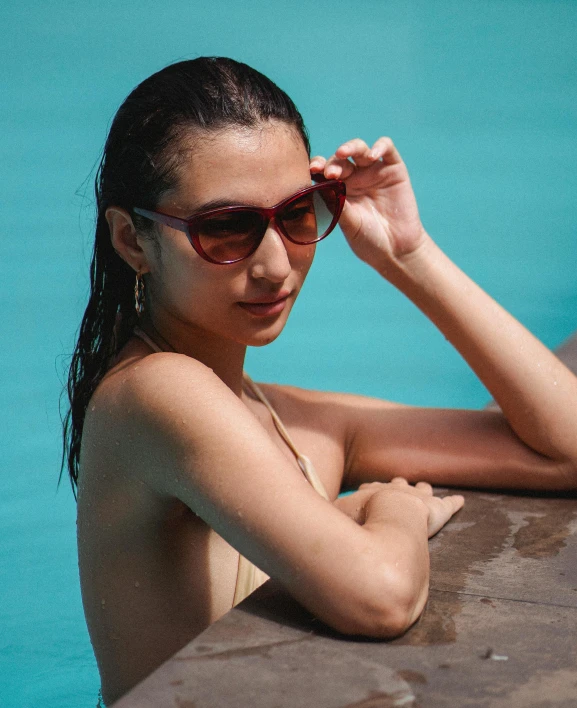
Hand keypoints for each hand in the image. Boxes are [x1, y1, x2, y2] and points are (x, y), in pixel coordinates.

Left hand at [310, 138, 426, 268]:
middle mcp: (354, 178)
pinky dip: (380, 146)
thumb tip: (318, 186)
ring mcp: (373, 172)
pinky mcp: (394, 169)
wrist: (396, 250)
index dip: (317, 166)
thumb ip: (337, 205)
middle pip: (339, 159)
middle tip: (330, 174)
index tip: (312, 170)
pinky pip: (387, 148)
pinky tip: (372, 155)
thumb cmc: (369, 241)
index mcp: (338, 190)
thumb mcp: (349, 224)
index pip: (323, 171)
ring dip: (350, 147)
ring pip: (359, 148)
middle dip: (332, 163)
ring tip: (343, 153)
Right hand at [335, 478, 463, 537]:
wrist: (386, 523)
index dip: (369, 493)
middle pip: (396, 488)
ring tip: (425, 488)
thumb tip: (308, 535)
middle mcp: (392, 493)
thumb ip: (327, 530)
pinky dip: (454, 503)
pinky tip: (460, 501)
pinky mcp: (436, 510)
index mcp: (369, 495)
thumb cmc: (358, 527)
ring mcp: (415, 500)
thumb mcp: (336, 525)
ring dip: (422, 492)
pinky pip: (447, 505)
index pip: (369, 492)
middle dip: (397, 487)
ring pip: (420, 493)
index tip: (366, 491)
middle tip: (398, 483)